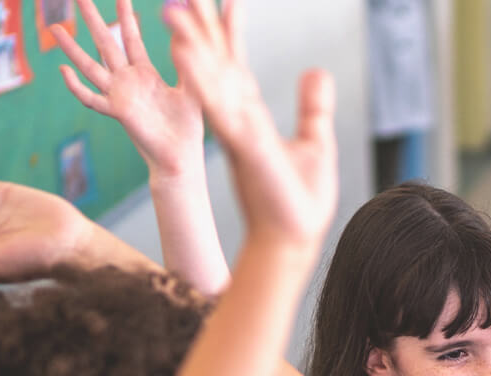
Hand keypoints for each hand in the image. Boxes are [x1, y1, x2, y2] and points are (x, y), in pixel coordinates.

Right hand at [54, 0, 204, 177]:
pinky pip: (92, 98)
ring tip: (55, 28)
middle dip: (93, 20)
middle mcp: (128, 81)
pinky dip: (76, 86)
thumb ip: (188, 64)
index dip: (125, 16)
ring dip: (72, 49)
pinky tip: (62, 70)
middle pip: (105, 43)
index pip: (130, 37)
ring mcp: (119, 96)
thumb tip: (190, 37)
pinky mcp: (118, 112)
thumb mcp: (191, 89)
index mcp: (145, 73)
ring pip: (90, 66)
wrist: (182, 156)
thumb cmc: (187, 127)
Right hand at [164, 0, 336, 246]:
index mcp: (251, 115)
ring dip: (190, 46)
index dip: (224, 30)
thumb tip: (317, 71)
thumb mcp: (315, 142)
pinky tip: (188, 56)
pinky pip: (218, 107)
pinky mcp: (243, 145)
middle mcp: (237, 118)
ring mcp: (237, 130)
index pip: (235, 63)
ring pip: (208, 79)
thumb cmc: (300, 199)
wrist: (295, 237)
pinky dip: (203, 81)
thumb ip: (312, 107)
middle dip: (197, 28)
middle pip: (213, 63)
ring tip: (172, 12)